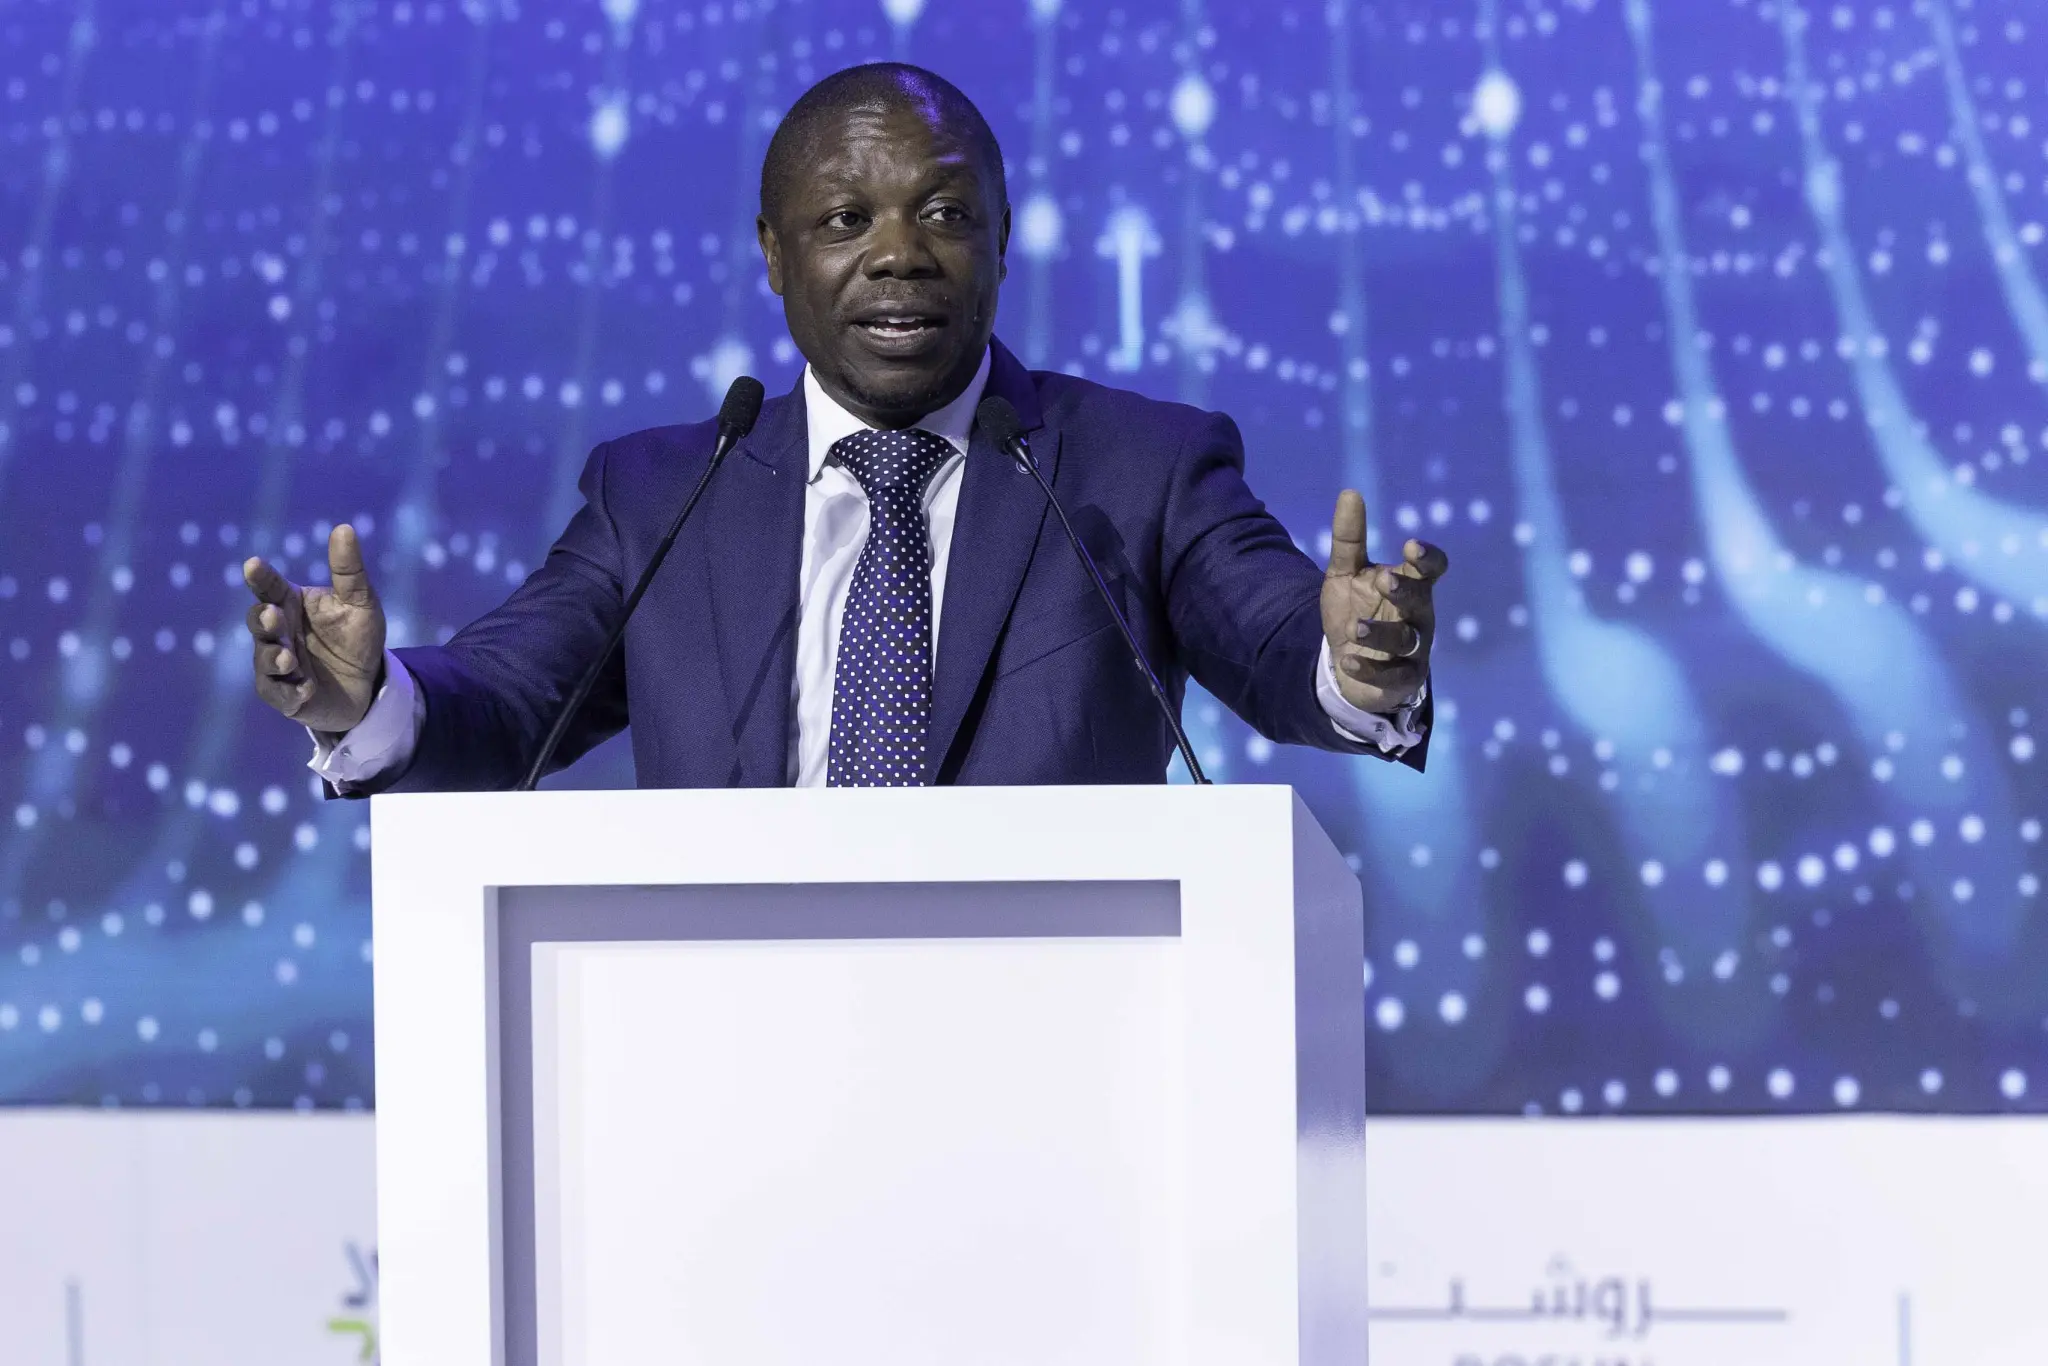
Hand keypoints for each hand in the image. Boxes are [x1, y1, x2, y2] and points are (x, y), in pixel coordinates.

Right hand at [243, 525, 386, 733]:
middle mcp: (277, 632)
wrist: (369, 684)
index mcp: (290, 604)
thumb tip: (344, 528)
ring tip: (288, 658)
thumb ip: (349, 570)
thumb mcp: (361, 602)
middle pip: (258, 622)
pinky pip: (279, 694)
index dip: (259, 576)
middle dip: (263, 620)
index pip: (268, 587)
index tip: (252, 565)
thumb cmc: (357, 637)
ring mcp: (276, 665)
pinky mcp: (285, 696)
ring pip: (264, 659)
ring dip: (273, 658)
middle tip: (273, 616)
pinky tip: (304, 688)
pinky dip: (289, 692)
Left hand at [1320, 489, 1447, 713]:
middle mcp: (1418, 615)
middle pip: (1421, 601)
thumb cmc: (1355, 610)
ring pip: (1406, 640)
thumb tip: (1350, 492)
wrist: (1347, 663)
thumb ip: (1349, 538)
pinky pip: (1390, 675)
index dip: (1427, 558)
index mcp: (1411, 585)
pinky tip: (1346, 659)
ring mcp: (1414, 649)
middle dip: (1404, 591)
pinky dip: (1369, 668)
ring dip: (1381, 633)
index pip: (1432, 568)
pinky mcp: (1401, 679)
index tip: (1410, 546)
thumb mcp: (1345, 573)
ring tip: (1354, 627)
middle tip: (1383, 581)